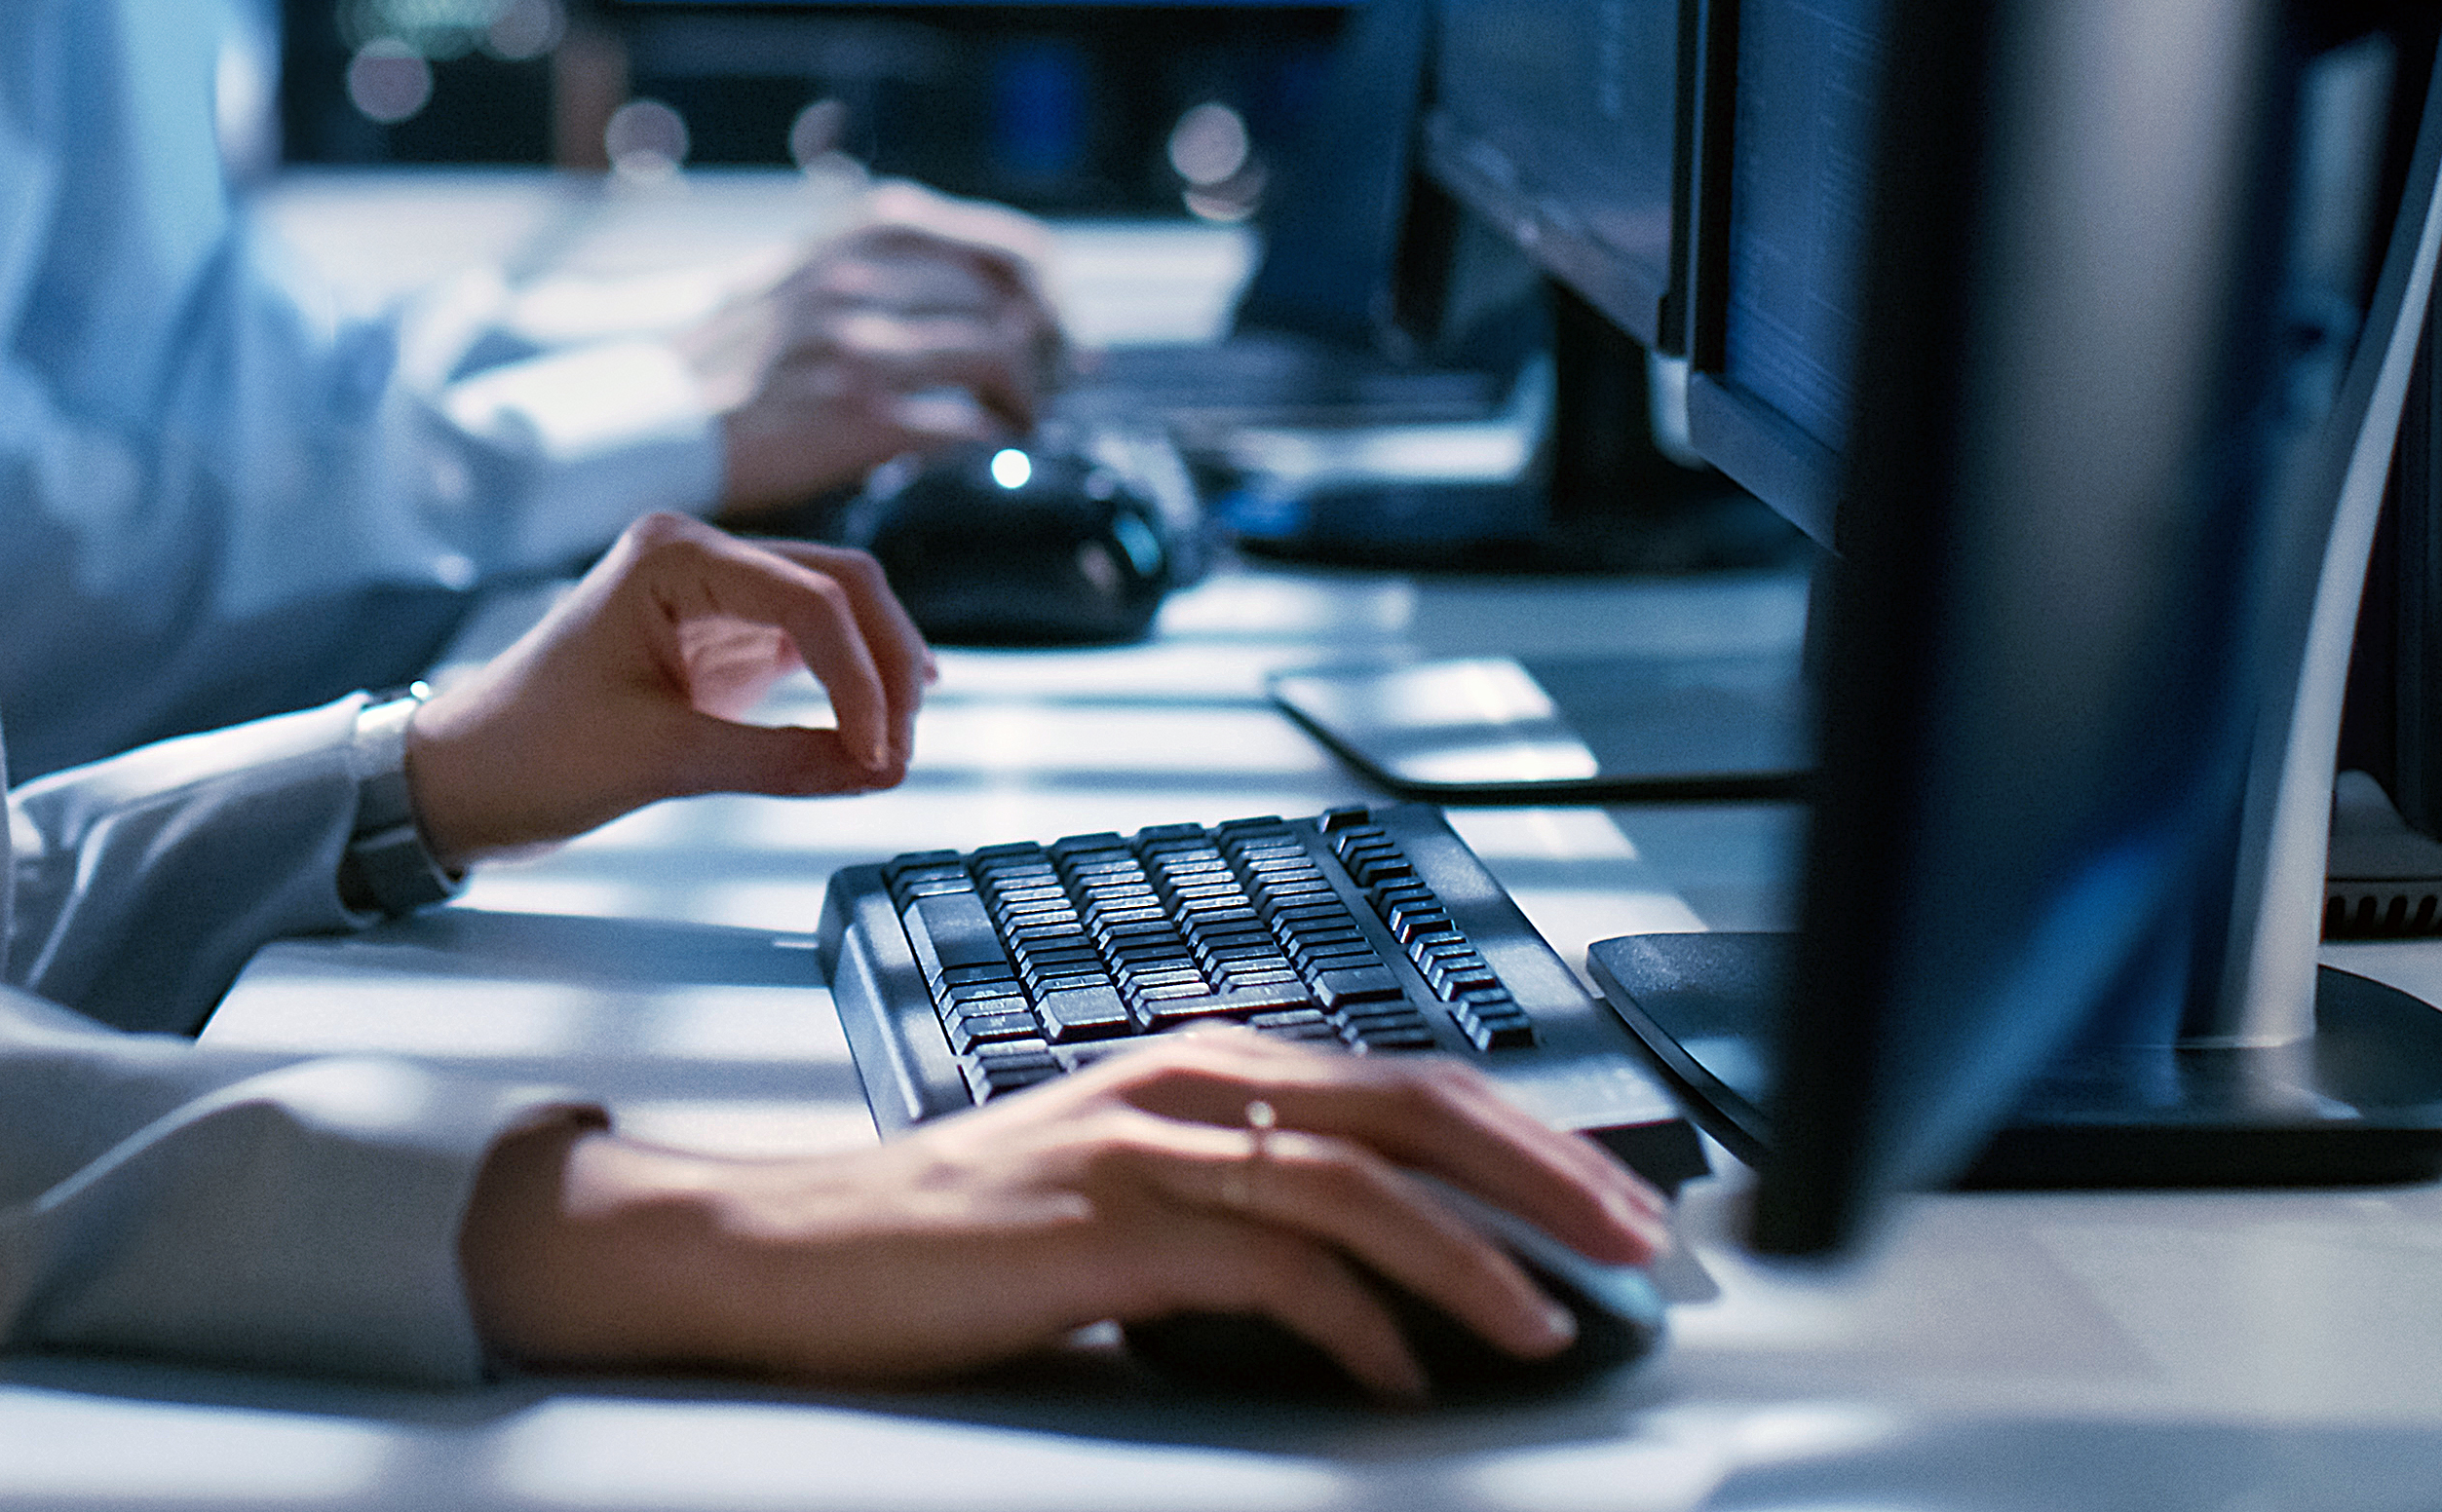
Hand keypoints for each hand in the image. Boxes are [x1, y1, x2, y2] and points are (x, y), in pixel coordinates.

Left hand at [399, 513, 934, 860]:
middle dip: (886, 667)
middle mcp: (696, 554)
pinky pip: (808, 646)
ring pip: (835, 611)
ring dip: (875, 675)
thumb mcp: (659, 761)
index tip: (883, 755)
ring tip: (893, 752)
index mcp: (671, 553)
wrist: (463, 776)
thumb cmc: (528, 751)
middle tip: (902, 753)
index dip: (861, 679)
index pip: (811, 597)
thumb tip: (877, 769)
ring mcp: (710, 592)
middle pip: (840, 585)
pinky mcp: (716, 636)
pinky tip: (871, 732)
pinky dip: (846, 687)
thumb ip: (780, 762)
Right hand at [455, 1031, 1674, 1398]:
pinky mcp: (1106, 1220)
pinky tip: (1401, 1378)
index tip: (1617, 1200)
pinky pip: (1270, 1265)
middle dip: (1546, 1175)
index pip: (1407, 1078)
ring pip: (1358, 1180)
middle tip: (1638, 1244)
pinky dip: (1357, 1326)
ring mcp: (1146, 1142)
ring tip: (1550, 1322)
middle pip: (1413, 1105)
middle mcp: (1188, 1078)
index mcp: (1205, 1062)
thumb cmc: (965, 1236)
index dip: (1529, 1136)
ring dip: (1476, 1258)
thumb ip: (1242, 1198)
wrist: (803, 1254)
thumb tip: (1382, 1266)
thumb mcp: (1127, 1191)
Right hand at [682, 183, 1070, 516]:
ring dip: (1026, 397)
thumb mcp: (804, 271)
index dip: (1049, 293)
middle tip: (1052, 385)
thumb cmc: (732, 355)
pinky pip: (962, 424)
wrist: (657, 416)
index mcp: (859, 235)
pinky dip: (989, 440)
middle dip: (1048, 350)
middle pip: (1012, 304)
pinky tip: (981, 451)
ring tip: (1017, 420)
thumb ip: (884, 265)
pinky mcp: (855, 414)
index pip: (1005, 246)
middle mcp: (862, 277)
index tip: (1061, 330)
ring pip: (997, 357)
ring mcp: (859, 344)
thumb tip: (987, 290)